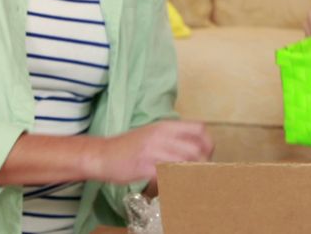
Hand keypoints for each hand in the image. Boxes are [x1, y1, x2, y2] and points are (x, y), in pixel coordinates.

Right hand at [87, 120, 212, 183]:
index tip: (206, 155)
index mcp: (164, 126)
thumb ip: (172, 139)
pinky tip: (172, 185)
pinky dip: (175, 182)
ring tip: (186, 179)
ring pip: (185, 163)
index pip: (199, 128)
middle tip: (197, 172)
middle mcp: (161, 136)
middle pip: (196, 149)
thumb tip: (195, 148)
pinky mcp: (145, 167)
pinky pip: (169, 175)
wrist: (102, 155)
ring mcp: (153, 151)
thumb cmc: (128, 147)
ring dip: (190, 174)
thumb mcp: (152, 134)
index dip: (208, 143)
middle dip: (202, 164)